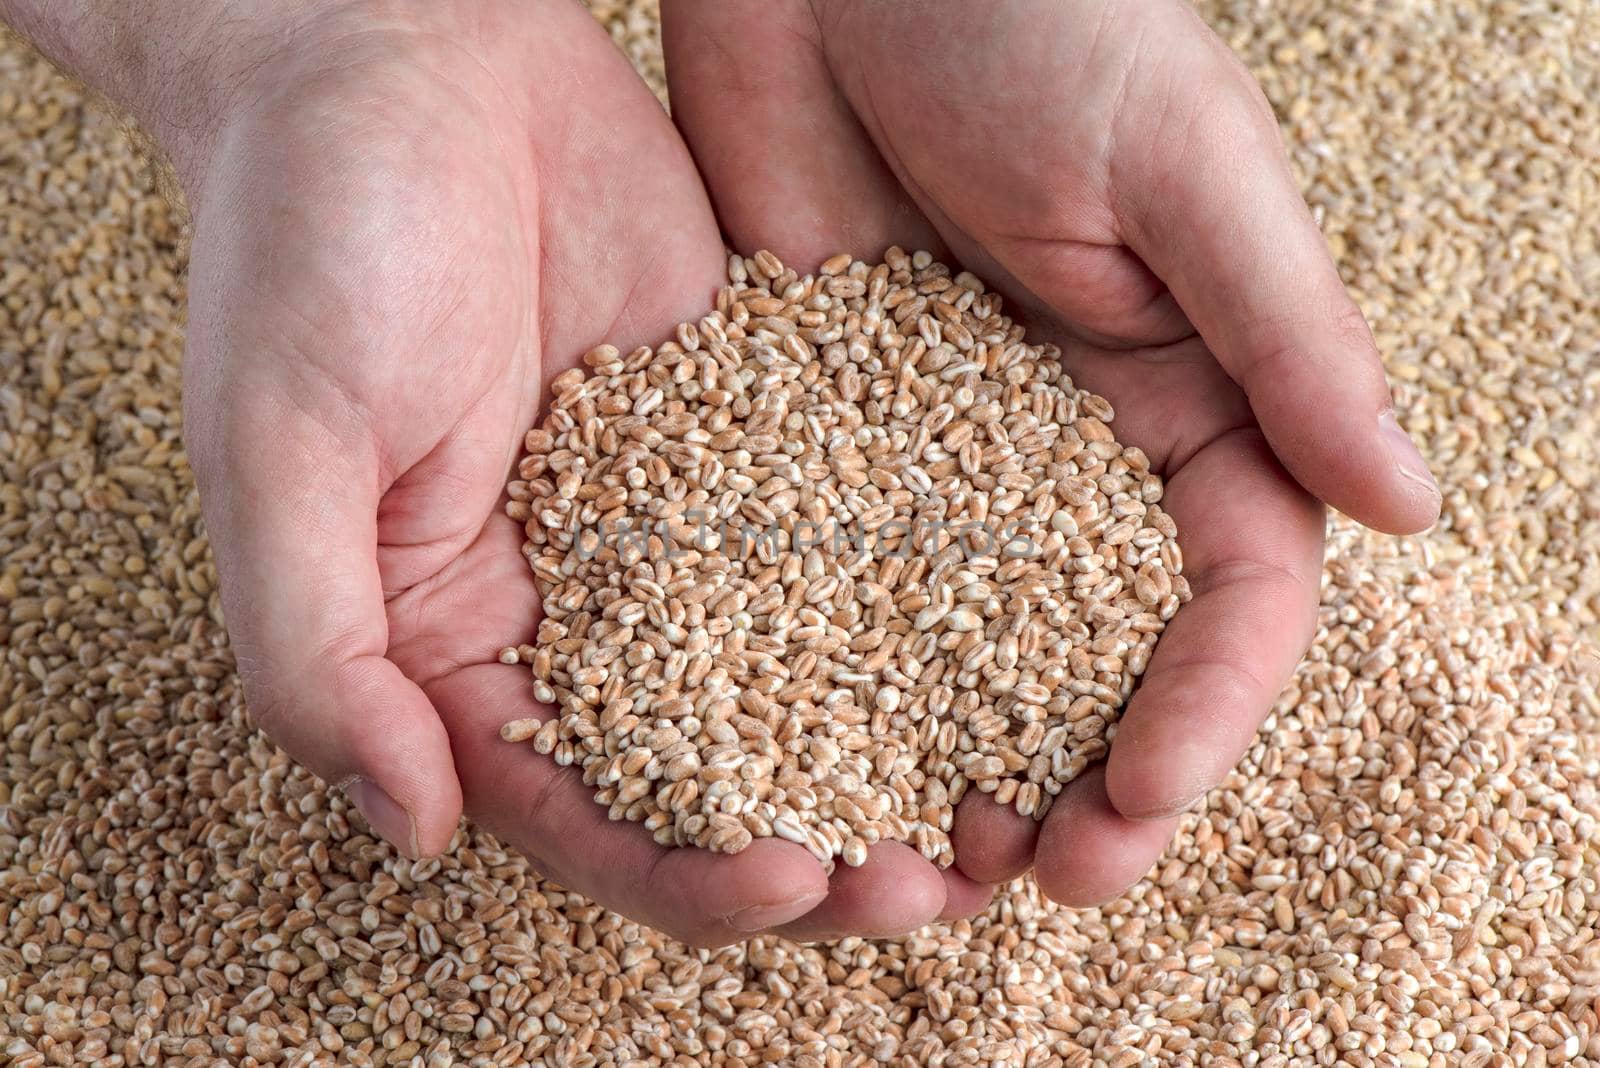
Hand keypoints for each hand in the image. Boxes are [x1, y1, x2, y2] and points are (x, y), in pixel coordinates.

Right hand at [163, 1, 992, 944]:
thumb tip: (412, 830)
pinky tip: (1006, 626)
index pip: (571, 812)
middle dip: (816, 835)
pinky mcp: (742, 438)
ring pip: (792, 674)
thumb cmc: (307, 241)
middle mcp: (570, 608)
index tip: (795, 882)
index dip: (680, 873)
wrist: (406, 60)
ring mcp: (668, 527)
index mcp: (450, 645)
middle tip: (934, 879)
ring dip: (888, 745)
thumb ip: (319, 652)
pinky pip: (834, 534)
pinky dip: (913, 594)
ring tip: (996, 791)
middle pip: (707, 772)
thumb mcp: (280, 453)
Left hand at [663, 0, 1440, 902]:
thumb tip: (1411, 509)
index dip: (1205, 707)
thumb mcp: (1184, 166)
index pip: (1231, 590)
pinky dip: (815, 662)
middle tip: (1032, 878)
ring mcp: (935, 450)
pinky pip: (824, 567)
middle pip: (1095, 646)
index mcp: (1193, 393)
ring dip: (947, 751)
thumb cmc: (1034, 12)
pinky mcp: (814, 428)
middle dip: (1080, 770)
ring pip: (957, 638)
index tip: (1142, 799)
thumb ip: (1285, 338)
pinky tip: (782, 742)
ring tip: (909, 855)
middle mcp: (1068, 445)